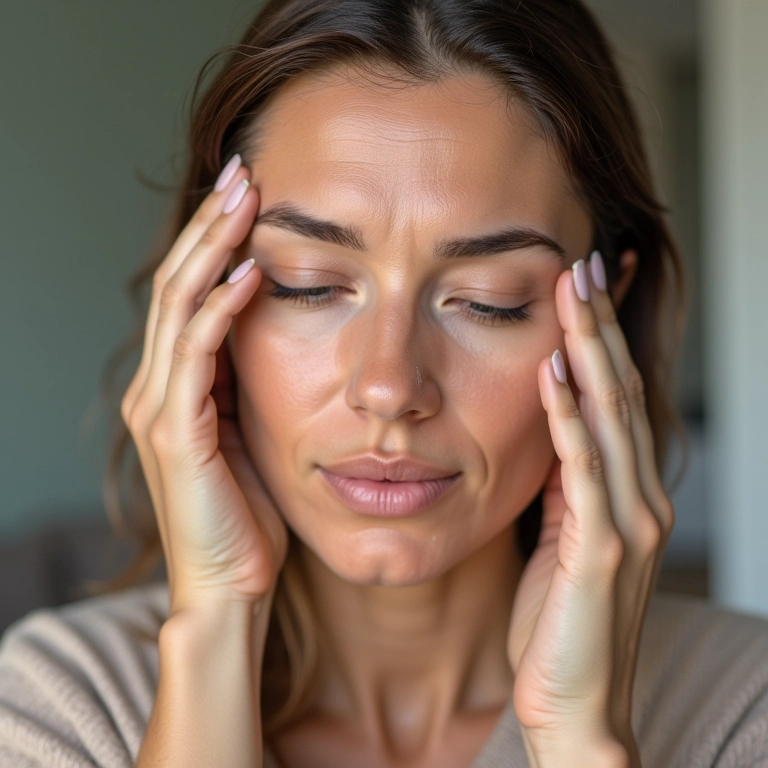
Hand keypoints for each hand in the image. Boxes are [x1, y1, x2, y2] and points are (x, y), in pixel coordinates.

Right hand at [121, 157, 287, 614]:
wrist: (231, 583)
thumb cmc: (248, 511)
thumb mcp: (251, 431)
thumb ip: (247, 382)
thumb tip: (272, 329)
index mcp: (178, 384)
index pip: (190, 292)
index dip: (215, 239)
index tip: (250, 194)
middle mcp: (158, 386)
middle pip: (178, 284)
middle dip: (211, 225)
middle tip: (243, 170)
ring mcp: (160, 407)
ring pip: (179, 307)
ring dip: (213, 249)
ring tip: (244, 199)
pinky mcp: (175, 432)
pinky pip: (197, 356)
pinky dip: (220, 311)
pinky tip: (251, 275)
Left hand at [506, 254, 674, 765]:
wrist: (574, 703)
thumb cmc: (557, 623)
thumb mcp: (559, 539)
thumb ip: (563, 486)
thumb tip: (548, 430)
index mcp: (626, 492)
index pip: (616, 397)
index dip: (603, 339)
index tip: (584, 287)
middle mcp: (639, 496)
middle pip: (619, 390)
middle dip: (599, 324)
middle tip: (581, 263)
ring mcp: (627, 521)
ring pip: (609, 415)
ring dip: (588, 349)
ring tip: (570, 292)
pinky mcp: (601, 548)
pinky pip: (582, 467)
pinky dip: (567, 416)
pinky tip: (551, 373)